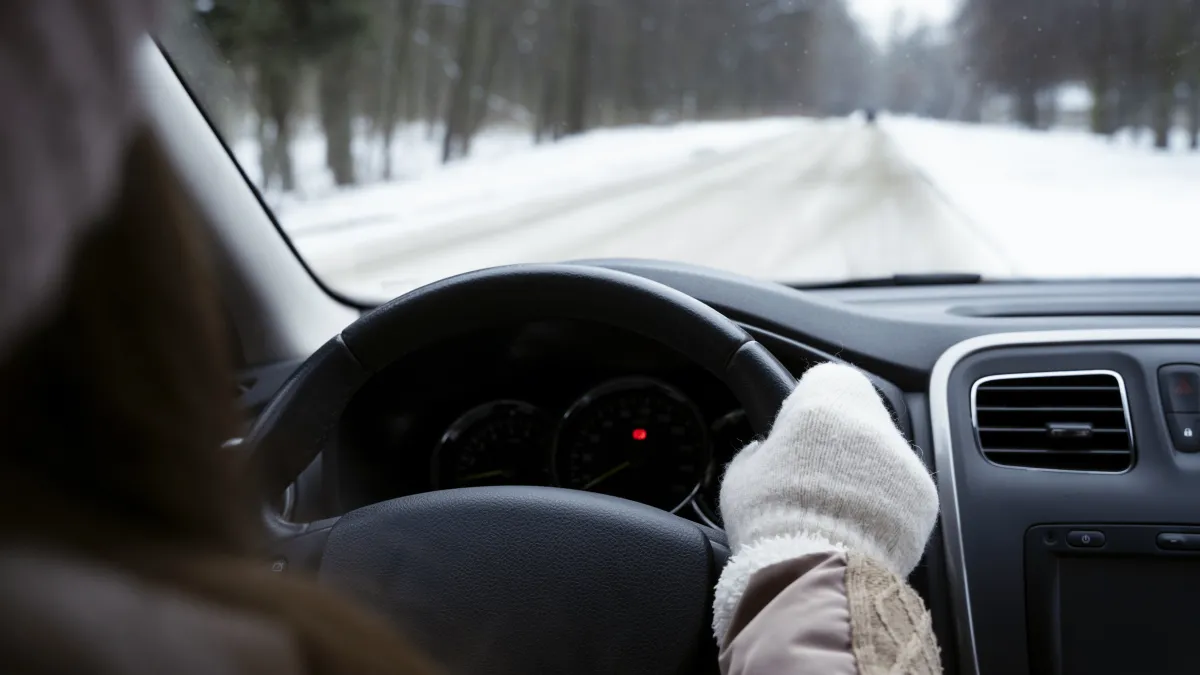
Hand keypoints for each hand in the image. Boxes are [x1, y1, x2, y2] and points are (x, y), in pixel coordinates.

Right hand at [713, 363, 937, 637]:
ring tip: (836, 508)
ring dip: (866, 472)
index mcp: (825, 398)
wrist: (814, 570)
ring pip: (884, 454)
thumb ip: (759, 451)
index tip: (794, 434)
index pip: (824, 380)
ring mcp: (905, 458)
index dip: (807, 406)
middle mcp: (872, 419)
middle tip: (813, 475)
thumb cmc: (770, 517)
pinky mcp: (924, 497)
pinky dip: (887, 504)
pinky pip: (904, 491)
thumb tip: (765, 452)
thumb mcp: (744, 474)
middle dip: (841, 440)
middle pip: (860, 415)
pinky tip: (858, 527)